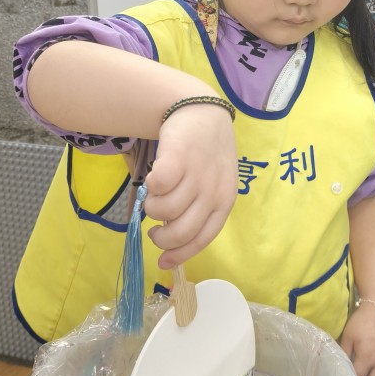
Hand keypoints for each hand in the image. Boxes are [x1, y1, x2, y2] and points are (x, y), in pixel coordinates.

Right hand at [143, 102, 237, 268]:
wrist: (203, 113)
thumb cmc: (206, 155)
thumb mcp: (214, 185)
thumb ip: (198, 211)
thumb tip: (171, 245)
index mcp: (224, 201)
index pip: (203, 238)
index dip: (180, 254)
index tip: (162, 263)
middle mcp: (213, 191)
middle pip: (181, 231)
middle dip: (161, 238)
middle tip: (153, 230)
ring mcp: (196, 174)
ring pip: (164, 210)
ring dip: (152, 209)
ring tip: (154, 197)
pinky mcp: (178, 158)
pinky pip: (156, 186)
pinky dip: (150, 187)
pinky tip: (153, 179)